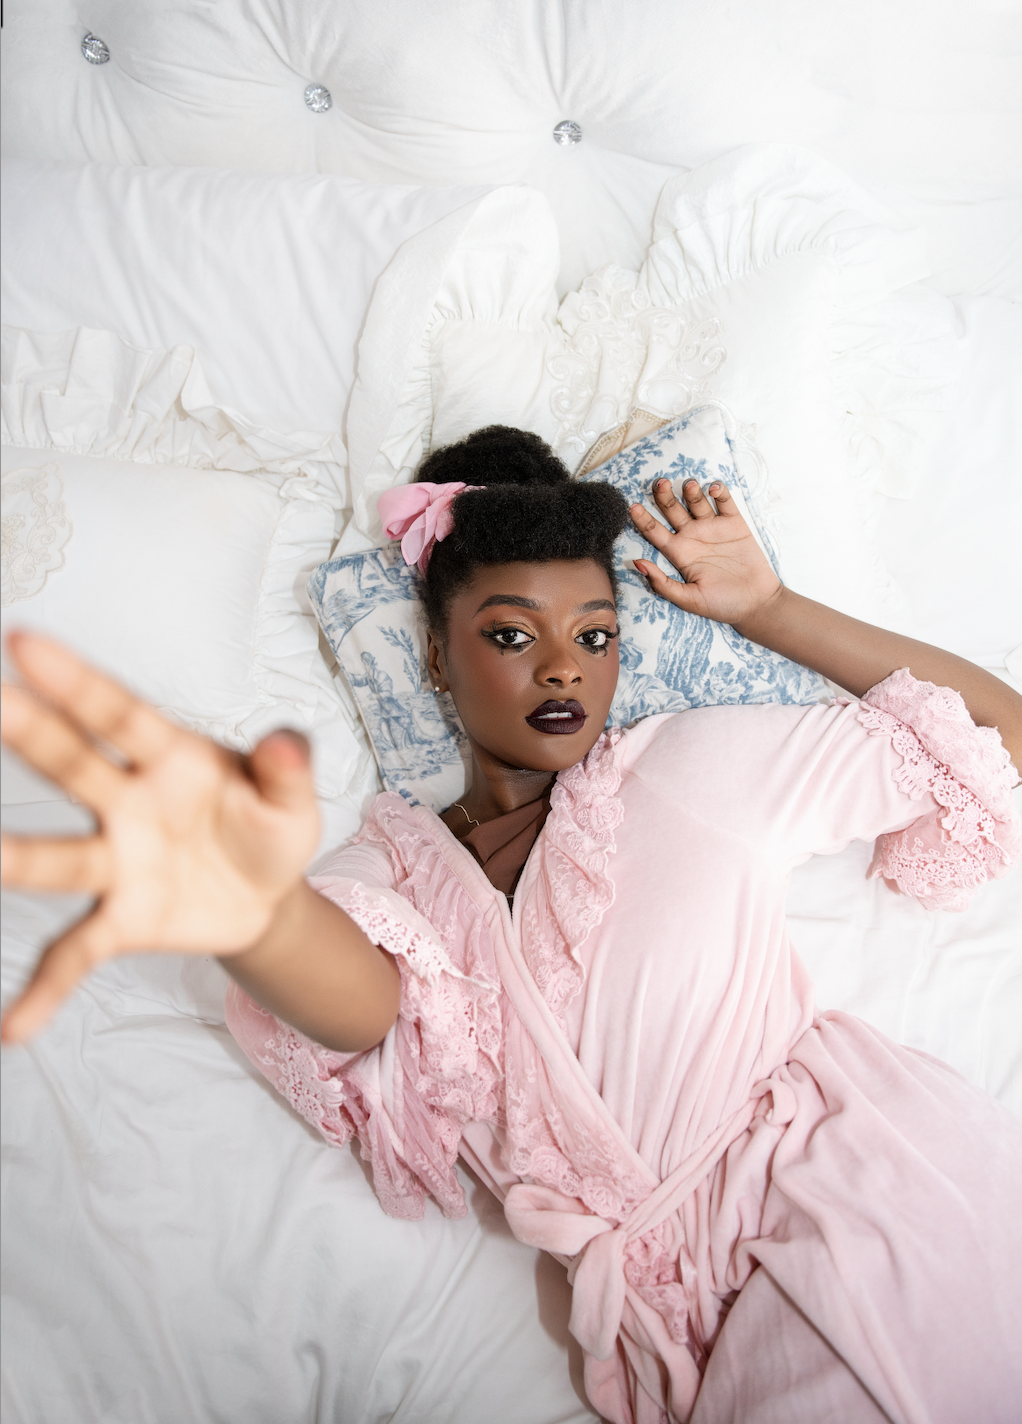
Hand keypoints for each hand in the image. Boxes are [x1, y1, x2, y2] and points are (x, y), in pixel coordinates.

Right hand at [0, 633, 319, 1044]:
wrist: (266, 891)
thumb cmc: (270, 824)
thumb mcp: (292, 798)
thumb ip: (287, 768)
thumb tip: (287, 741)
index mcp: (171, 756)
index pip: (119, 713)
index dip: (76, 681)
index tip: (23, 643)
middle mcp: (128, 801)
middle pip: (74, 766)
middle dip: (32, 736)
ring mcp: (117, 861)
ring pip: (61, 859)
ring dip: (18, 861)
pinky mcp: (120, 918)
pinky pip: (76, 952)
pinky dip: (45, 988)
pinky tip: (12, 1028)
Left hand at [629, 478, 781, 627]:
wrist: (756, 603)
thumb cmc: (721, 605)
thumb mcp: (688, 599)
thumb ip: (662, 584)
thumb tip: (637, 563)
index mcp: (678, 552)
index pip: (653, 531)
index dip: (642, 518)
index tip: (633, 507)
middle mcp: (692, 536)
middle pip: (671, 509)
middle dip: (664, 495)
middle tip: (661, 483)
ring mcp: (712, 528)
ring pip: (696, 501)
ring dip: (691, 490)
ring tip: (690, 486)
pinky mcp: (734, 523)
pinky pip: (724, 502)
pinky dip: (719, 492)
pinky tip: (714, 489)